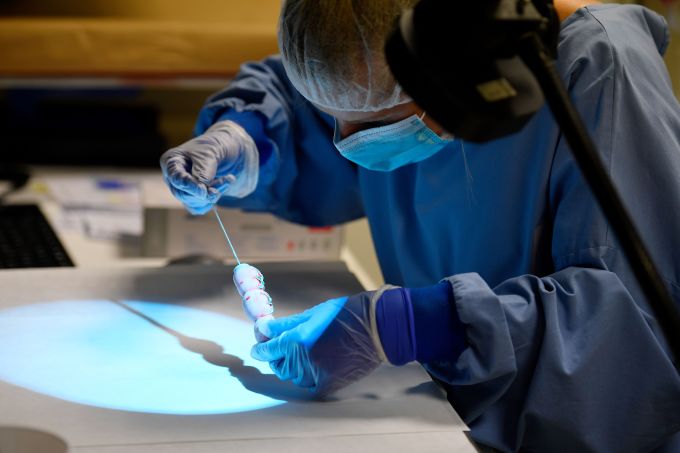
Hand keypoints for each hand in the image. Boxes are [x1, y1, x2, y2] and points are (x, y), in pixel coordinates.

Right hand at [160, 120, 258, 213]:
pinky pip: (200, 207)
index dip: (190, 186)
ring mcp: (182, 189)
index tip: (204, 191)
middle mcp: (173, 177)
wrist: (228, 148)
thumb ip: (203, 171)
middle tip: (225, 181)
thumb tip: (201, 191)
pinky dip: (213, 200)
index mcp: (172, 161)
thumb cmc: (215, 145)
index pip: (176, 178)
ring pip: (192, 203)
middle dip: (205, 191)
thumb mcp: (209, 153)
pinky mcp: (193, 197)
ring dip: (212, 196)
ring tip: (228, 179)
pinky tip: (225, 186)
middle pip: (183, 194)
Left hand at [251, 293, 383, 395]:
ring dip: (294, 366)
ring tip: (307, 352)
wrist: (375, 327)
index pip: (266, 350)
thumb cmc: (344, 315)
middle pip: (279, 366)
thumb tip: (263, 330)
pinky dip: (310, 377)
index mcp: (296, 340)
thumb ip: (284, 325)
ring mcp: (316, 374)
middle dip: (278, 357)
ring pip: (294, 377)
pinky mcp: (329, 384)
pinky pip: (310, 385)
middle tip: (284, 347)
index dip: (260, 348)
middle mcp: (303, 360)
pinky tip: (318, 363)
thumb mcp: (311, 314)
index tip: (259, 346)